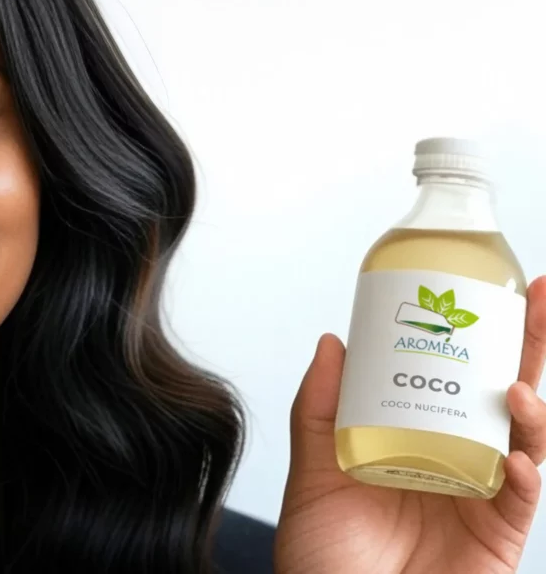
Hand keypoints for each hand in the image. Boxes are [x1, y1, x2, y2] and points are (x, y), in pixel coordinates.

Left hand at [274, 276, 545, 573]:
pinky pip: (520, 500)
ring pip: (525, 442)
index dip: (475, 334)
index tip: (482, 288)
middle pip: (501, 394)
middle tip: (540, 297)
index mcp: (415, 438)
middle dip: (528, 346)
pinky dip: (525, 475)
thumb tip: (332, 341)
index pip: (453, 376)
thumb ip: (319, 411)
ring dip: (531, 410)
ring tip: (516, 389)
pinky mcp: (495, 537)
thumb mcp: (312, 475)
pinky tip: (517, 458)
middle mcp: (454, 460)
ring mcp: (479, 497)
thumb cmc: (322, 558)